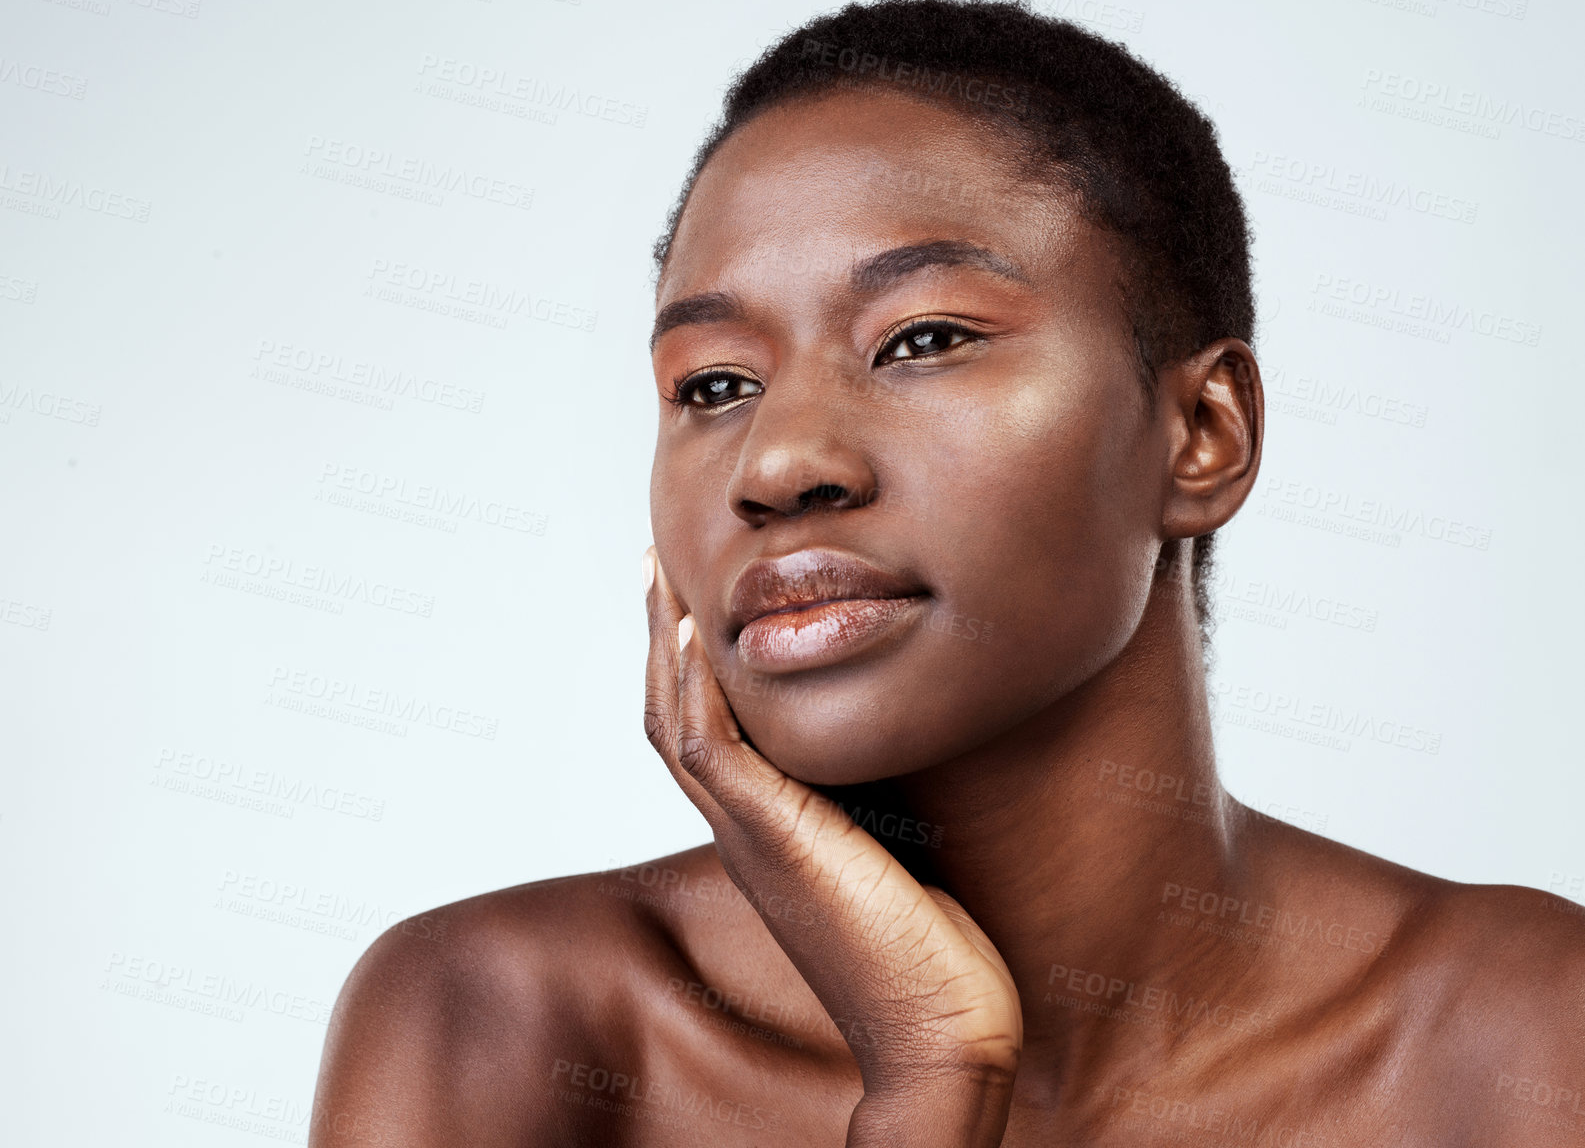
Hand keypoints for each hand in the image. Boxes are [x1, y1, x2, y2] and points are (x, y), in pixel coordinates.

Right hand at [642, 547, 1022, 1146]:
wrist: (941, 1031)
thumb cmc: (935, 952)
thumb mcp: (902, 844)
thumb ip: (879, 794)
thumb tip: (902, 733)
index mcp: (768, 829)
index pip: (707, 731)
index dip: (689, 664)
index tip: (695, 598)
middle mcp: (743, 828)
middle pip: (672, 713)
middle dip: (662, 634)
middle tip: (655, 563)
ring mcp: (749, 834)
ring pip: (675, 721)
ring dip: (663, 641)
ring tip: (660, 572)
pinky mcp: (771, 839)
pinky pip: (710, 748)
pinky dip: (695, 684)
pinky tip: (694, 629)